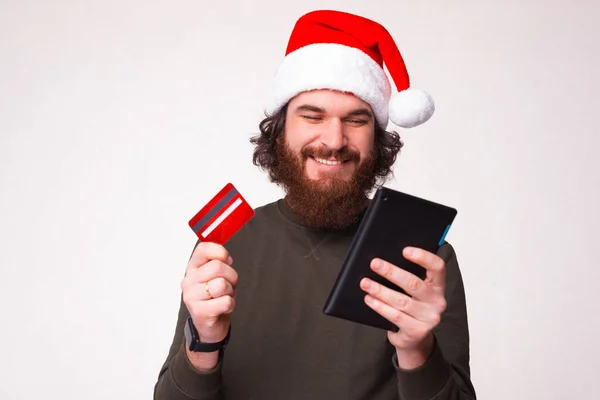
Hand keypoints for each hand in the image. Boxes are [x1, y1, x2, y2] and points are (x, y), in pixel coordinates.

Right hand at [181, 242, 237, 344]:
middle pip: (217, 267)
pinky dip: (230, 305)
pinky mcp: (199, 312)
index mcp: (192, 268)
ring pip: (221, 284)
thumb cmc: (216, 298)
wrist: (211, 326)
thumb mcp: (217, 276)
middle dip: (231, 276)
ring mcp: (191, 297)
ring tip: (223, 297)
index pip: (203, 249)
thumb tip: (226, 258)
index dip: (220, 252)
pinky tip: (223, 307)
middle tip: (228, 285)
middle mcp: (188, 281)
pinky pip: (225, 301)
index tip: (226, 261)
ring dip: (230, 291)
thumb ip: (219, 263)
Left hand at [360, 247, 445, 362]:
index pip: (437, 267)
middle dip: (391, 272)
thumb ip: (407, 276)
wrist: (415, 338)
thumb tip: (385, 260)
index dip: (423, 257)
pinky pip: (395, 316)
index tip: (405, 250)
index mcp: (438, 286)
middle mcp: (437, 301)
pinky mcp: (417, 331)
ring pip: (401, 300)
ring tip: (365, 283)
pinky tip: (369, 299)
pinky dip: (380, 306)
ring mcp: (429, 318)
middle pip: (414, 283)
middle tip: (375, 264)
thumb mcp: (414, 291)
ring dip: (380, 290)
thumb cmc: (411, 307)